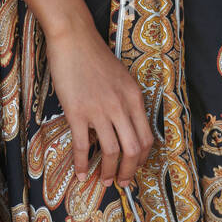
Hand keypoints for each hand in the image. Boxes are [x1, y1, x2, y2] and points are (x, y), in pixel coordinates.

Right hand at [45, 18, 154, 187]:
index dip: (143, 158)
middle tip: (123, 183)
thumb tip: (124, 126)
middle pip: (133, 149)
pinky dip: (82, 164)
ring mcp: (99, 110)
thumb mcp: (122, 78)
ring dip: (109, 172)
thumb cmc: (95, 57)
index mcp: (134, 97)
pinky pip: (82, 145)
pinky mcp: (77, 112)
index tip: (136, 167)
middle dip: (130, 171)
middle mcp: (121, 106)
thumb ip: (126, 102)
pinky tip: (81, 174)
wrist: (74, 39)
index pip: (147, 137)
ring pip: (112, 151)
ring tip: (104, 181)